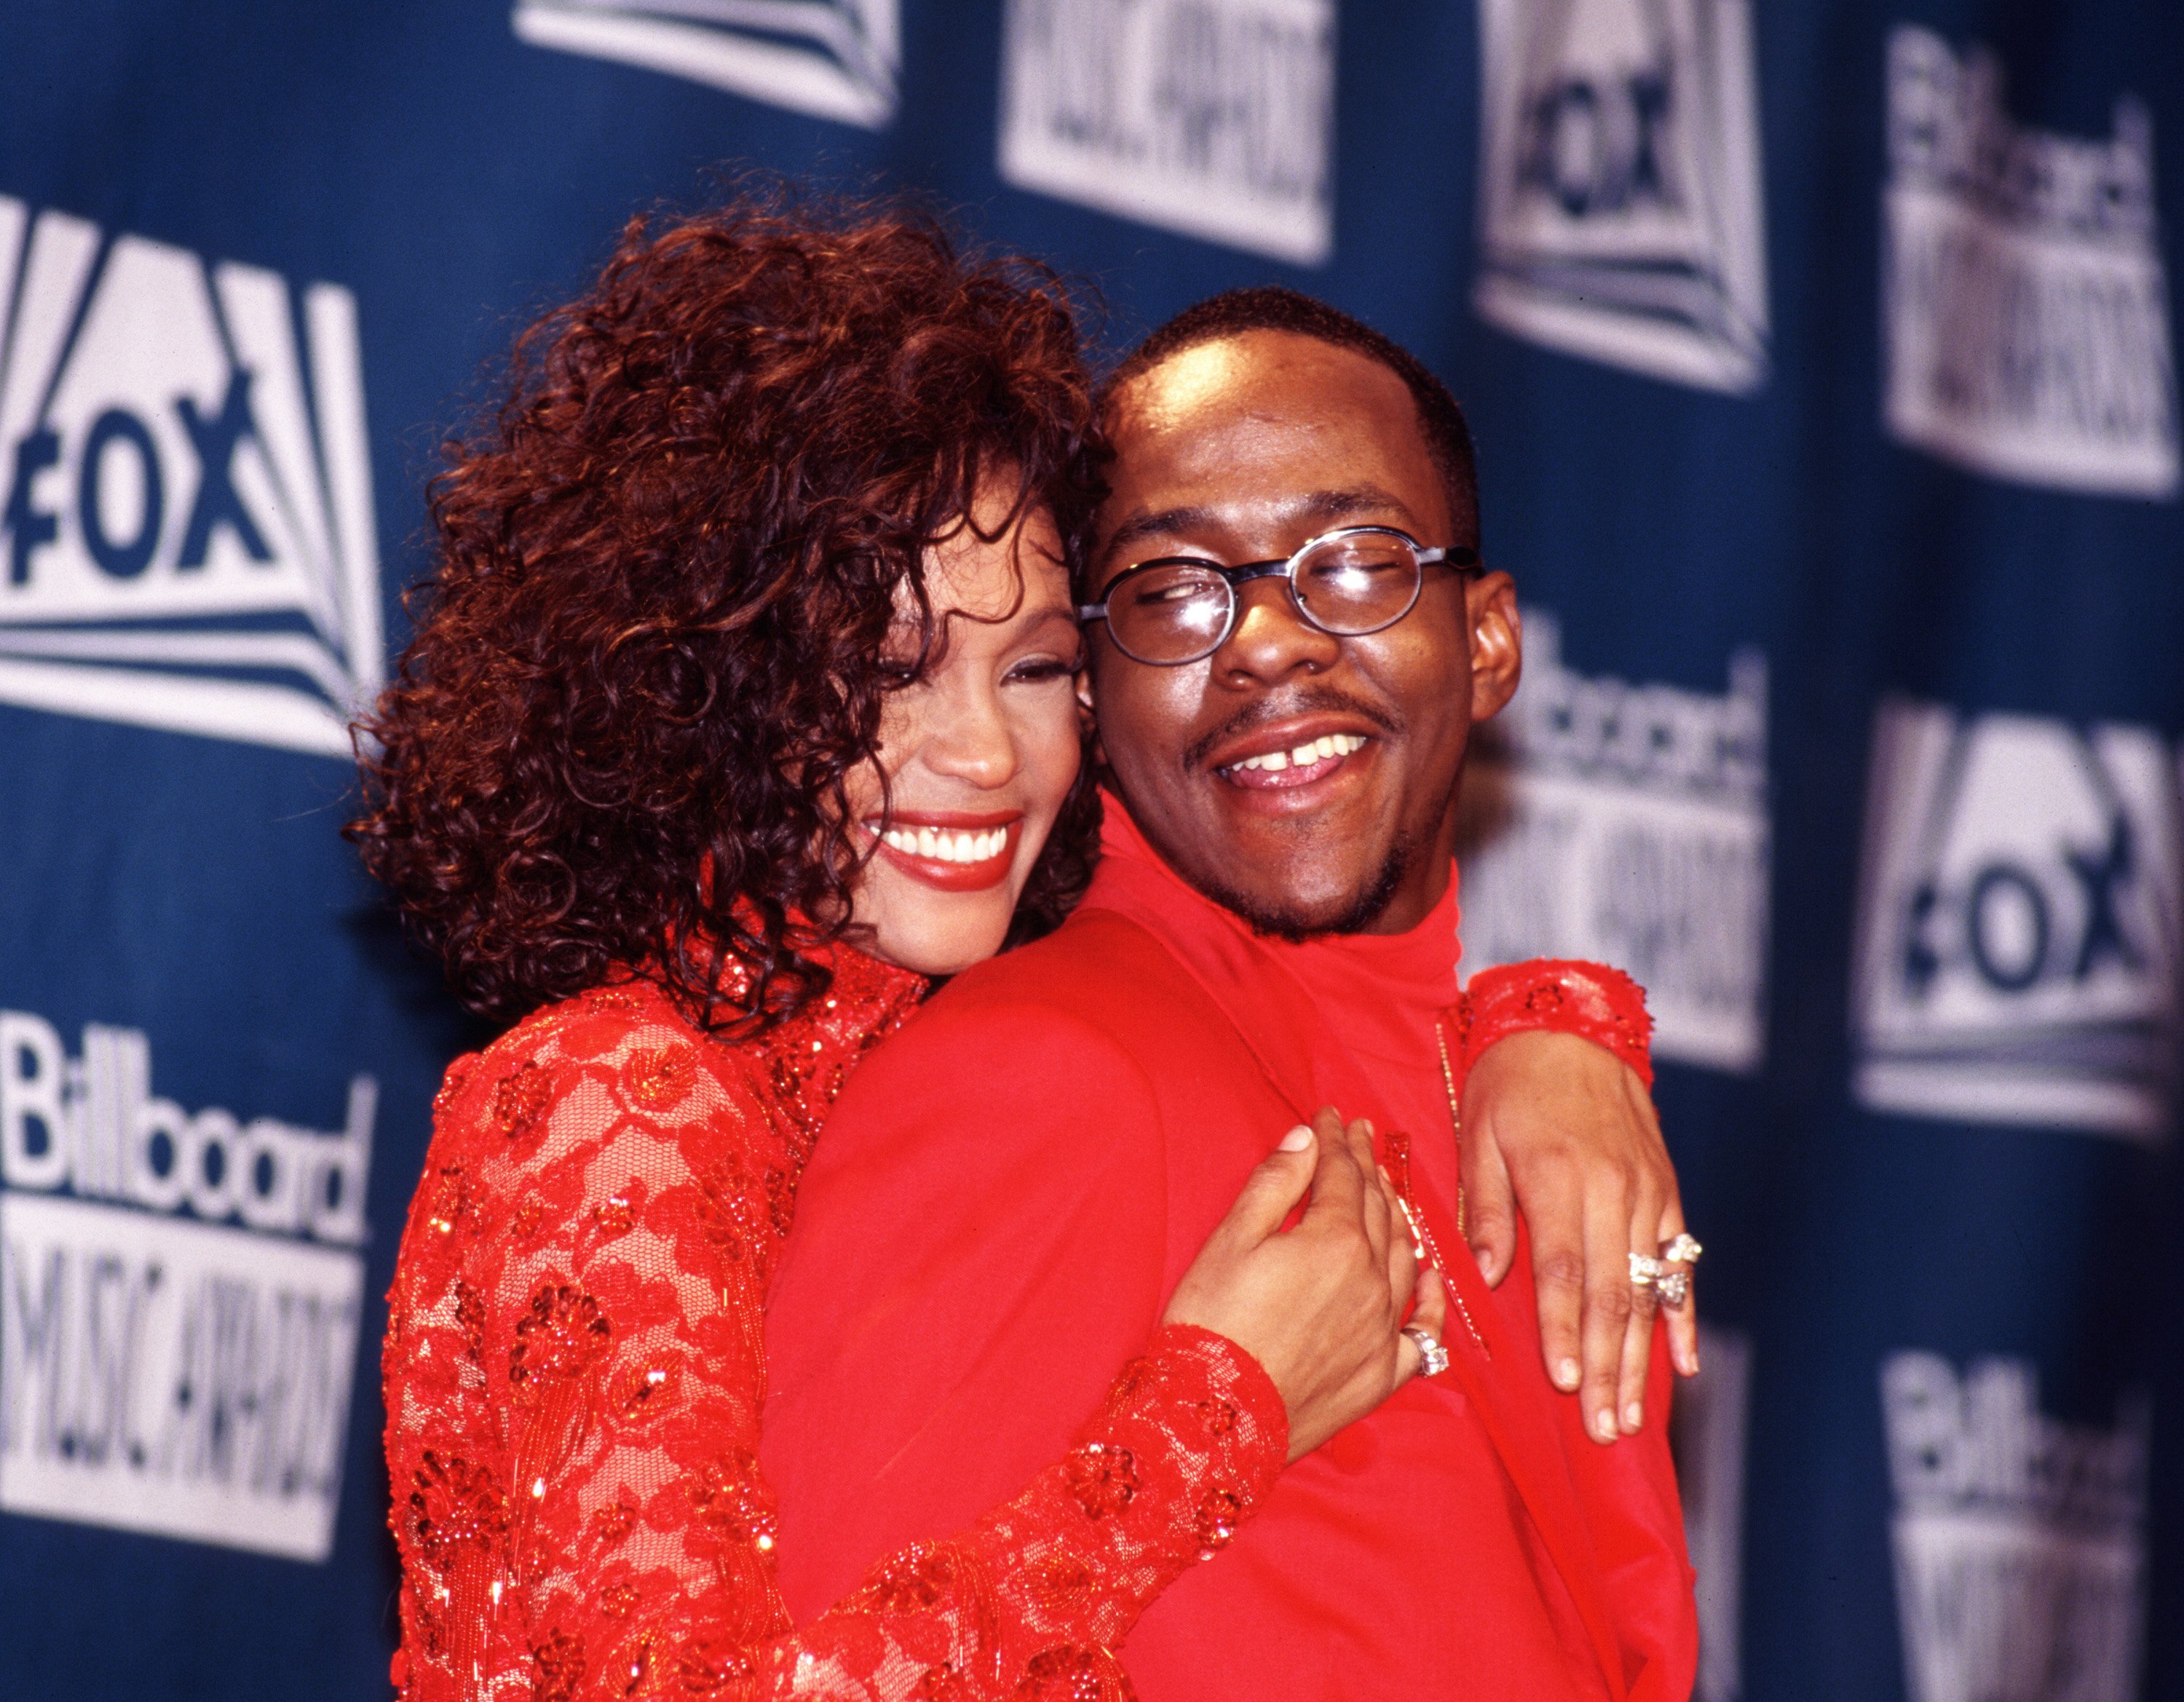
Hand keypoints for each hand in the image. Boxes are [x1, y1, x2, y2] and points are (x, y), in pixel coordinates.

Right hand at [1162, 1106, 1448, 1460]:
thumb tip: (1306, 1141)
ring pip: (1404, 1257)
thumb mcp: (1230, 1241)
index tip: (1329, 1115)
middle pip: (1377, 1208)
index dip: (1335, 1139)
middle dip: (1366, 1166)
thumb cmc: (1212, 1325)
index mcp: (1335, 1241)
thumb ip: (1275, 1184)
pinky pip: (1421, 1333)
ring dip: (1396, 1217)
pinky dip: (1428, 1301)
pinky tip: (1429, 1278)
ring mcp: (1381, 1329)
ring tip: (1385, 1190)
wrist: (1212, 1418)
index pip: (1342, 1174)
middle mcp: (1371, 1280)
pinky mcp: (1380, 1375)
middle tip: (1358, 1137)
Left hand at [1459, 1030, 1695, 1444]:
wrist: (1571, 1026)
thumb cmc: (1510, 1082)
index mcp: (1559, 1177)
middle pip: (1611, 1292)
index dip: (1567, 1330)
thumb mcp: (1477, 1134)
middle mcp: (1612, 1189)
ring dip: (1641, 1356)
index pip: (1564, 1270)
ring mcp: (1646, 1192)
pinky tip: (1682, 1362)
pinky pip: (1677, 1262)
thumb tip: (1489, 1277)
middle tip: (1603, 1427)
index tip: (1566, 1383)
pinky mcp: (1666, 1191)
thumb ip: (1485, 1208)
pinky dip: (1680, 1314)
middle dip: (1608, 1366)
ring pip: (1646, 1287)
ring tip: (1633, 1415)